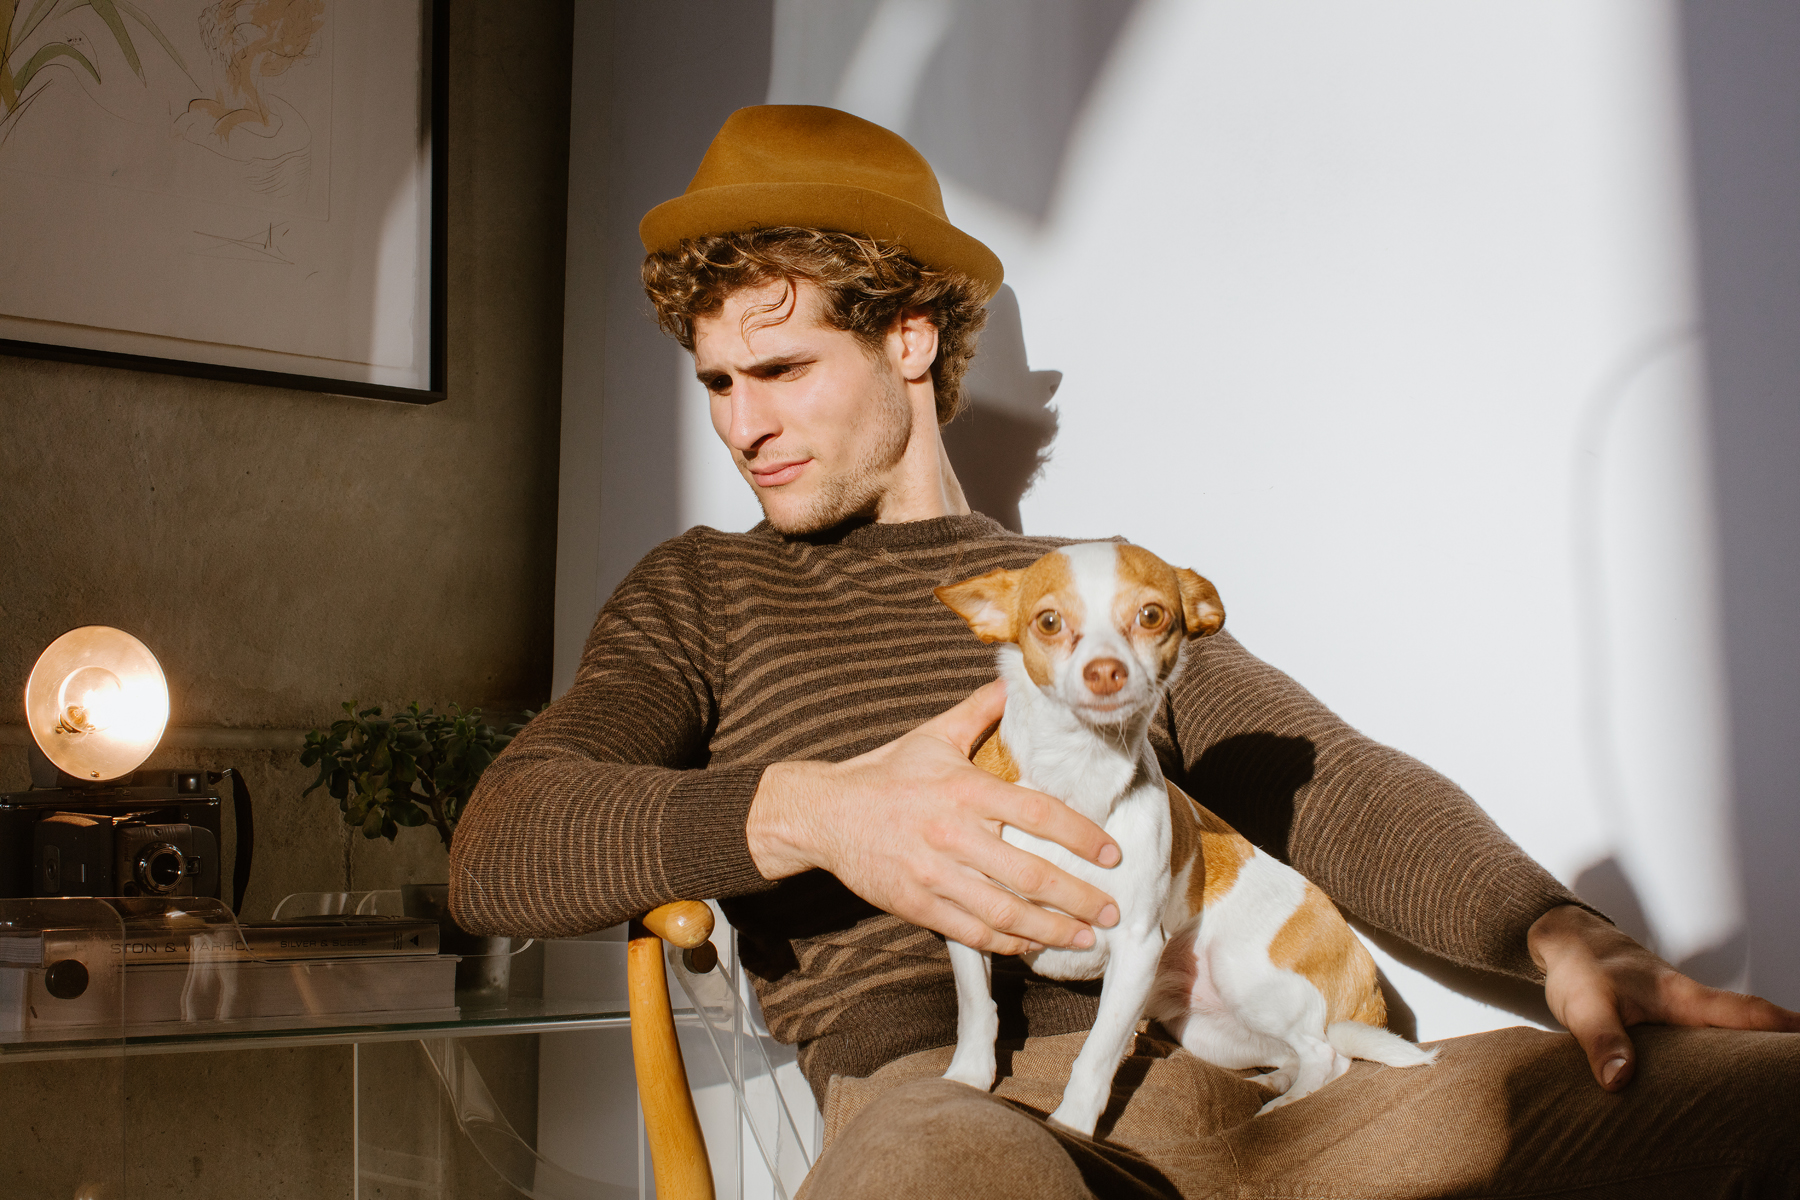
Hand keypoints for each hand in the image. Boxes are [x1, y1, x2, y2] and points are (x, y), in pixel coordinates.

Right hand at [746, 679, 1121, 955]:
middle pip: (1031, 874)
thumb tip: (1013, 681)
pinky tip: (1033, 945)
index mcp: (965, 790)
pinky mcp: (917, 904)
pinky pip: (972, 931)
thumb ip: (978, 711)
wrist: (823, 814)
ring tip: (1086, 937)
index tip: (1111, 853)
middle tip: (1112, 909)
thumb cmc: (883, 774)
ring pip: (1006, 912)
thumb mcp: (932, 736)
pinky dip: (1008, 942)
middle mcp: (954, 835)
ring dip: (1052, 929)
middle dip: (1079, 897)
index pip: (1039, 814)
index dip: (1081, 835)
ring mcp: (936, 875)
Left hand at [1529, 903, 1799, 1089]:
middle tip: (1794, 1079)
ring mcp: (1678, 1013)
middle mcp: (1688, 1005)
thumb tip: (1620, 1081)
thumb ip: (1603, 1040)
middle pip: (1747, 1027)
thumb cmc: (1581, 966)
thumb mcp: (1587, 1005)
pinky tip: (1717, 1085)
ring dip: (1747, 1056)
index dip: (1782, 1027)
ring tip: (1771, 1090)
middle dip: (1776, 1049)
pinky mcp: (1663, 1021)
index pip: (1744, 1012)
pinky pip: (1700, 1041)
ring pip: (1724, 1036)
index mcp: (1681, 998)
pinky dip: (1715, 1058)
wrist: (1565, 942)